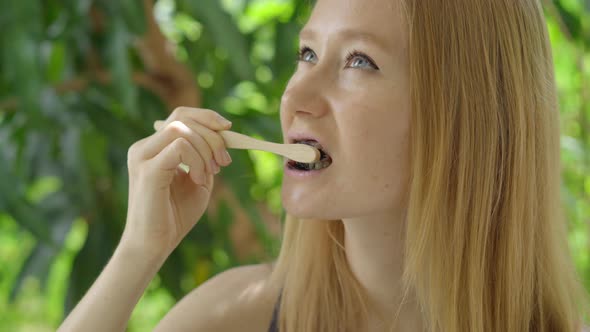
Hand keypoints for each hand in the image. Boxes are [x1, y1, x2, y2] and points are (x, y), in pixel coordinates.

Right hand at [121, 107, 232, 258]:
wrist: (154, 245)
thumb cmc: (175, 216)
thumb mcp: (198, 180)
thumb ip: (206, 157)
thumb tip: (223, 134)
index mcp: (153, 148)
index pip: (179, 116)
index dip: (206, 117)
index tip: (228, 129)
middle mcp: (143, 148)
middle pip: (181, 117)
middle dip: (212, 135)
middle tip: (224, 161)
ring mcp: (142, 156)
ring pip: (181, 129)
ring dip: (205, 150)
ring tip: (210, 175)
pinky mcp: (147, 169)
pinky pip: (180, 146)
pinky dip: (197, 160)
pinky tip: (199, 180)